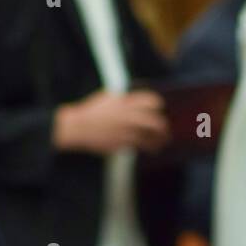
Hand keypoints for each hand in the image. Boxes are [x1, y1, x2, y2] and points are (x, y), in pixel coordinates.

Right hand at [53, 89, 169, 155]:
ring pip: (150, 136)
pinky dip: (149, 147)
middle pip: (155, 121)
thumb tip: (135, 100)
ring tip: (164, 141)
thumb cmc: (93, 112)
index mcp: (126, 102)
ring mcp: (126, 131)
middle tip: (165, 129)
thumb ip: (124, 99)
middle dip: (162, 126)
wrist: (79, 127)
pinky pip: (140, 145)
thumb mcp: (109, 97)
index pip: (150, 101)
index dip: (158, 104)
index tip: (160, 108)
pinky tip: (153, 148)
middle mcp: (129, 116)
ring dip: (160, 139)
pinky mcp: (122, 143)